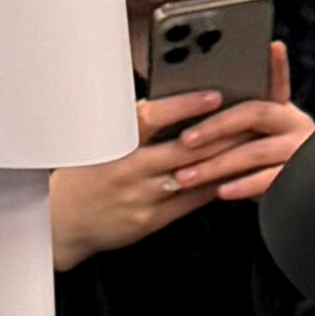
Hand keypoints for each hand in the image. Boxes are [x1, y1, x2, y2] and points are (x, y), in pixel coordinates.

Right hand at [47, 45, 313, 269]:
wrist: (59, 220)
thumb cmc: (87, 171)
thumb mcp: (100, 140)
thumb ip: (135, 124)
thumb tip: (180, 100)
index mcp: (112, 140)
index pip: (152, 117)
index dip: (185, 106)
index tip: (215, 96)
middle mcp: (126, 166)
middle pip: (185, 148)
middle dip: (224, 133)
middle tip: (255, 118)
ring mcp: (138, 195)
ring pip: (194, 175)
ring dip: (228, 159)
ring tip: (255, 144)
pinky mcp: (148, 219)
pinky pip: (192, 201)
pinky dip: (218, 186)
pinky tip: (239, 176)